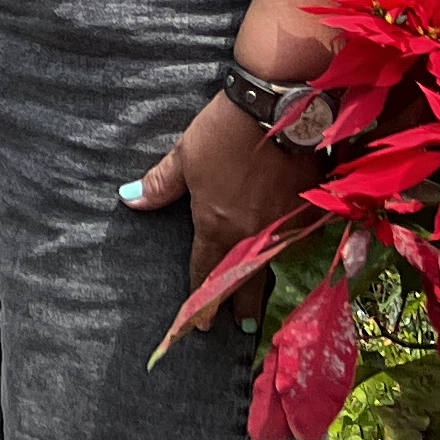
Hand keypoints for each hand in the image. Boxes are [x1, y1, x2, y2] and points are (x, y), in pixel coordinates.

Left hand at [129, 90, 314, 310]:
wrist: (279, 112)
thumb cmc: (223, 133)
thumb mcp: (185, 156)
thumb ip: (161, 184)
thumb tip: (128, 200)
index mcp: (217, 226)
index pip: (205, 270)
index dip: (201, 297)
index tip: (199, 323)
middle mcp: (251, 236)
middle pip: (243, 280)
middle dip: (239, 306)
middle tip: (239, 327)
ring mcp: (284, 228)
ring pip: (272, 266)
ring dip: (265, 285)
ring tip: (261, 303)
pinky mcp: (310, 213)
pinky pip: (298, 244)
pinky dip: (291, 255)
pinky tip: (290, 260)